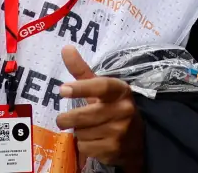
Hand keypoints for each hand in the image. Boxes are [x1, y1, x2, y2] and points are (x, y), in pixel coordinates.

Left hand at [56, 46, 143, 170]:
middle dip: (67, 119)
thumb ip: (82, 71)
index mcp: (120, 90)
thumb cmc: (113, 108)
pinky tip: (93, 141)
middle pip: (84, 115)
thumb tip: (65, 48)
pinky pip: (85, 147)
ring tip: (87, 129)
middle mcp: (123, 110)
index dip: (81, 88)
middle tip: (62, 119)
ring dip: (78, 132)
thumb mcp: (101, 89)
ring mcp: (119, 131)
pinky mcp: (114, 149)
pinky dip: (83, 145)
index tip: (62, 89)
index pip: (100, 87)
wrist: (136, 140)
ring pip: (82, 133)